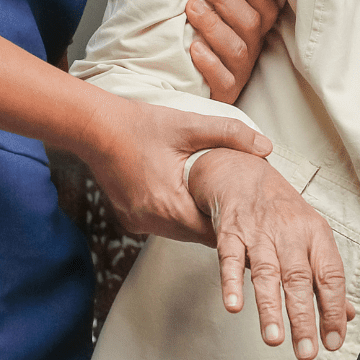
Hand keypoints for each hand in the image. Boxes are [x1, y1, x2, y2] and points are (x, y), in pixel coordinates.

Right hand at [75, 93, 272, 242]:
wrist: (93, 126)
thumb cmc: (138, 125)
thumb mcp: (188, 125)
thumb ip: (230, 134)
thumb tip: (266, 147)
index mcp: (170, 205)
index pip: (214, 232)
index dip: (235, 226)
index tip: (253, 221)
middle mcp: (152, 221)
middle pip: (199, 235)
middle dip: (219, 224)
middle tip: (242, 215)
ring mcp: (139, 222)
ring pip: (182, 232)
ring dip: (198, 219)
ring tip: (217, 206)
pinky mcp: (131, 219)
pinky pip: (164, 225)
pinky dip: (178, 215)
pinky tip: (187, 199)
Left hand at [184, 0, 279, 103]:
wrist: (184, 84)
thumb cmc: (197, 41)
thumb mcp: (213, 17)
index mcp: (252, 30)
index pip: (266, 9)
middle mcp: (250, 49)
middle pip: (250, 24)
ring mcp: (238, 71)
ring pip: (236, 49)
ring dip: (214, 25)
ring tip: (192, 8)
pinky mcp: (224, 92)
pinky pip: (222, 80)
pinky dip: (209, 63)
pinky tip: (195, 47)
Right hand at [189, 148, 353, 359]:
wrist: (242, 173)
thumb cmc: (283, 214)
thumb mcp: (313, 239)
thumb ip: (327, 279)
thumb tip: (349, 315)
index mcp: (317, 236)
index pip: (331, 277)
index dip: (334, 310)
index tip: (335, 341)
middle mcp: (290, 234)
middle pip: (299, 280)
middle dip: (304, 319)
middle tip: (307, 353)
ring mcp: (259, 233)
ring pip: (267, 274)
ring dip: (270, 309)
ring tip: (275, 339)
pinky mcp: (230, 232)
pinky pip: (230, 259)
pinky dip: (231, 283)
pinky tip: (234, 306)